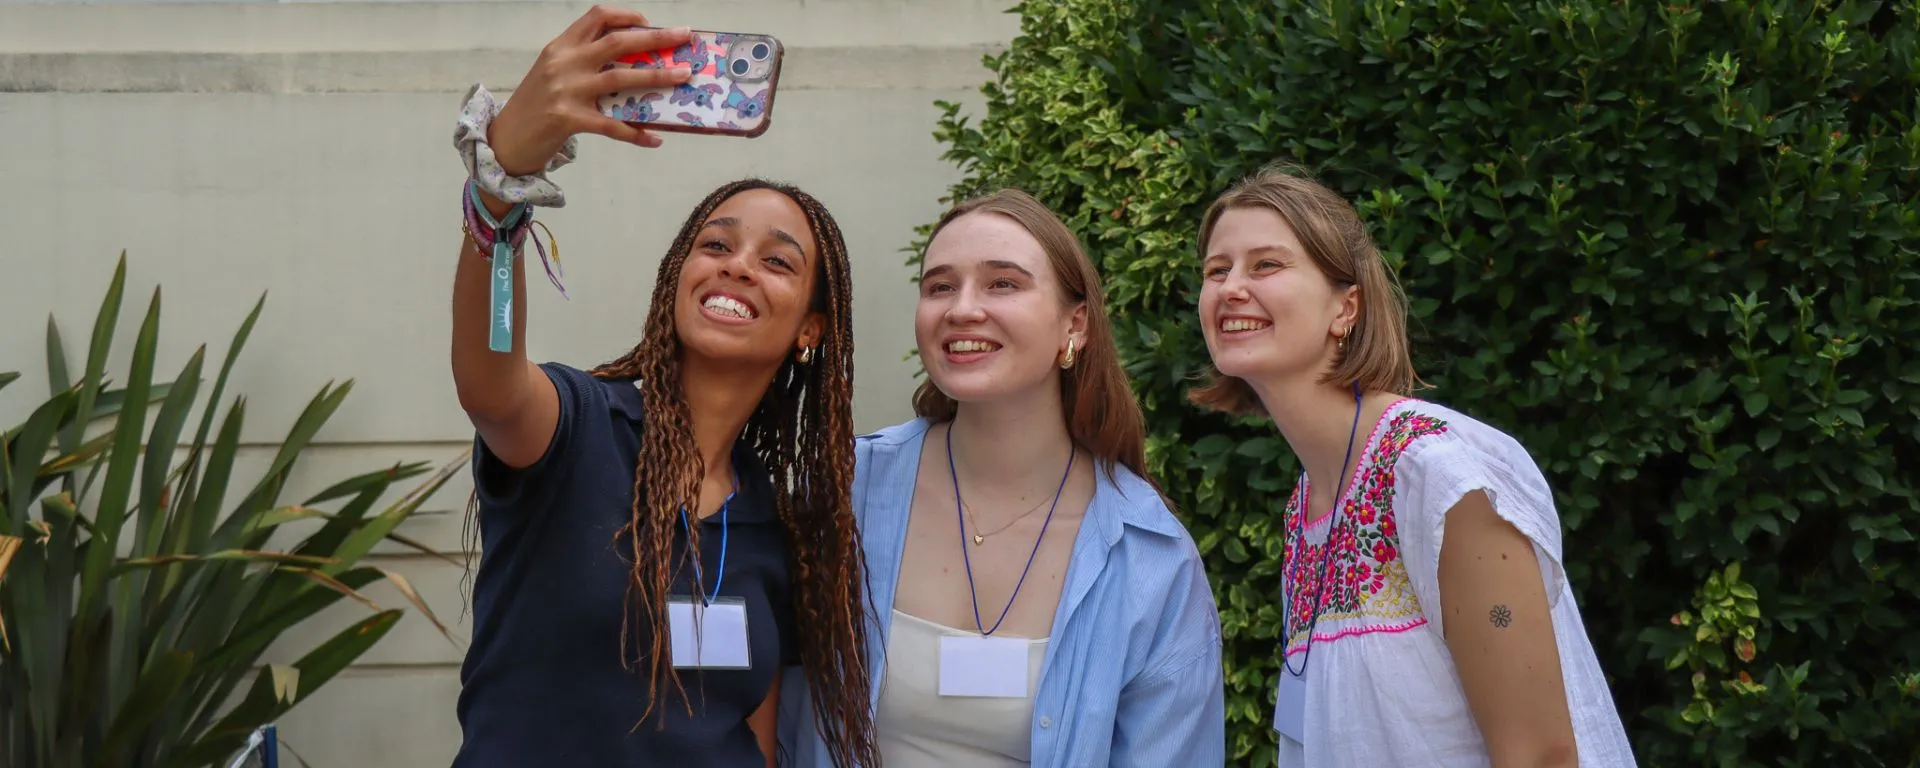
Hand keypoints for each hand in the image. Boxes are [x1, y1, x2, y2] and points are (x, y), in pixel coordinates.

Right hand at [489, 5, 694, 175]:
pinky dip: (636, 132)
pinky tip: (655, 138)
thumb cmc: (535, 107)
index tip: (650, 22)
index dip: (627, 15)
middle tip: (684, 37)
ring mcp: (566, 90)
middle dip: (656, 38)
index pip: (597, 17)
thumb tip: (634, 64)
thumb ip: (584, 63)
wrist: (505, 140)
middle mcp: (564, 63)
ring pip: (621, 78)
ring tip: (683, 77)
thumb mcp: (553, 74)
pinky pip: (612, 125)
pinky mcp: (568, 120)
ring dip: (657, 76)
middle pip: (617, 41)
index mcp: (561, 46)